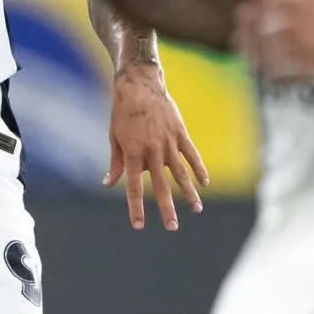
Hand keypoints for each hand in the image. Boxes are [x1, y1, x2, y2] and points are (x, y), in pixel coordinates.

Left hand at [107, 63, 207, 231]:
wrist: (138, 85)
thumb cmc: (122, 112)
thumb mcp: (114, 138)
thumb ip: (116, 163)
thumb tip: (109, 184)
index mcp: (133, 154)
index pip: (134, 188)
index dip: (136, 208)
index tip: (139, 225)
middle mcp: (152, 151)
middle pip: (161, 186)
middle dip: (167, 209)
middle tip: (172, 227)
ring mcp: (168, 142)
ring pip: (181, 173)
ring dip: (189, 193)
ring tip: (196, 210)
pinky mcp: (180, 133)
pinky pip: (192, 155)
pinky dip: (199, 169)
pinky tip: (204, 184)